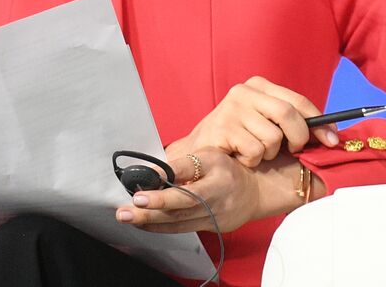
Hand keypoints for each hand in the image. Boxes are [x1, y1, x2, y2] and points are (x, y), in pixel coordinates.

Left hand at [114, 149, 307, 233]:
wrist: (259, 190)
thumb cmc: (230, 168)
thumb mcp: (211, 155)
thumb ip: (182, 164)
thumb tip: (152, 171)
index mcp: (217, 173)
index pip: (187, 181)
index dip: (163, 188)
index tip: (140, 190)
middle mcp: (217, 196)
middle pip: (180, 207)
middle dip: (150, 209)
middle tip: (125, 209)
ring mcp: (216, 216)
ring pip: (179, 221)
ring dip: (150, 221)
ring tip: (127, 217)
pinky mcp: (213, 227)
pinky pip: (183, 228)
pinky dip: (161, 227)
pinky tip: (144, 224)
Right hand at [165, 76, 338, 166]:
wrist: (198, 154)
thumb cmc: (240, 141)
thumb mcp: (267, 124)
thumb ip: (293, 123)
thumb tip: (331, 137)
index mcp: (259, 86)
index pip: (298, 101)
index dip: (320, 121)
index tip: (332, 140)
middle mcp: (244, 92)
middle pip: (288, 115)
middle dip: (298, 138)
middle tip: (294, 151)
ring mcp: (231, 109)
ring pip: (272, 137)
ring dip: (269, 154)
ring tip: (255, 153)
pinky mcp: (222, 128)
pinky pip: (255, 150)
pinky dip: (253, 161)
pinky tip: (240, 157)